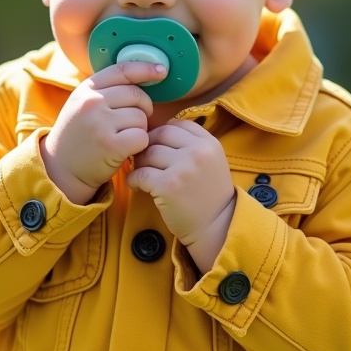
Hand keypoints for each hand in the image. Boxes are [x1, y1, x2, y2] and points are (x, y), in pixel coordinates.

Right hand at [40, 60, 164, 204]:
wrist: (61, 169)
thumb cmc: (78, 136)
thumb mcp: (83, 105)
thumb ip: (106, 91)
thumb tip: (144, 75)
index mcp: (86, 89)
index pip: (123, 70)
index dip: (145, 68)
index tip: (162, 70)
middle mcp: (92, 102)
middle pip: (137, 95)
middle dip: (143, 109)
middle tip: (131, 123)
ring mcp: (100, 123)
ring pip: (141, 117)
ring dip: (139, 129)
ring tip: (122, 138)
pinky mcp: (110, 145)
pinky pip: (142, 137)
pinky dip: (139, 145)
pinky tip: (126, 149)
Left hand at [127, 120, 235, 272]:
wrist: (216, 225)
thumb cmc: (209, 195)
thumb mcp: (211, 162)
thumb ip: (192, 145)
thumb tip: (158, 133)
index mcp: (209, 143)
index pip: (177, 124)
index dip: (162, 133)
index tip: (157, 146)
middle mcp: (197, 152)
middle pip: (160, 134)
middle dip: (147, 145)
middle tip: (143, 159)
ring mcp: (183, 168)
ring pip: (148, 153)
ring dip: (139, 163)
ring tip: (141, 174)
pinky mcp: (168, 186)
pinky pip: (140, 174)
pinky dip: (134, 179)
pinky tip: (137, 185)